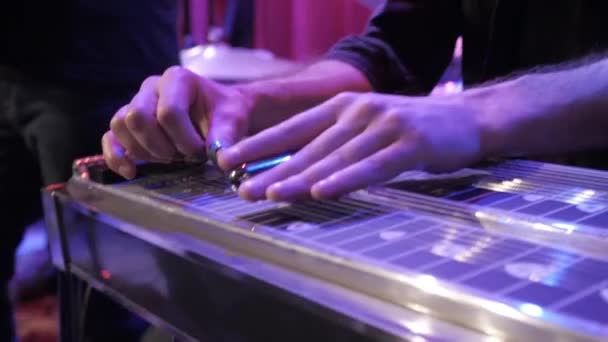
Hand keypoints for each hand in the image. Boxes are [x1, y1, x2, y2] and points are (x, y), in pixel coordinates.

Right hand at [102, 66, 251, 178]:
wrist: (222, 114)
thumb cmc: (226, 113)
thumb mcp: (233, 119)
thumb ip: (226, 135)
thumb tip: (219, 157)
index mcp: (177, 78)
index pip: (168, 112)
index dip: (184, 140)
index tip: (202, 150)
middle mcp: (151, 87)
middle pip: (137, 117)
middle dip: (161, 145)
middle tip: (183, 156)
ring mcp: (136, 103)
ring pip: (120, 126)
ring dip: (145, 150)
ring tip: (170, 157)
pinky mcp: (128, 124)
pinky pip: (109, 138)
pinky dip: (116, 157)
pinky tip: (131, 171)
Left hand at [219, 91, 485, 200]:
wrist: (467, 118)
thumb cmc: (411, 128)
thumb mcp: (368, 126)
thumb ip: (336, 142)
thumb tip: (298, 169)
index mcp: (344, 107)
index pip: (294, 128)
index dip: (260, 144)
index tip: (229, 160)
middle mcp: (359, 112)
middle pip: (309, 146)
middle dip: (273, 168)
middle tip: (242, 188)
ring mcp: (384, 126)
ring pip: (335, 157)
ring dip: (301, 176)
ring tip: (270, 192)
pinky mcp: (410, 144)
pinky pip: (372, 167)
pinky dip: (344, 180)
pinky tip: (321, 192)